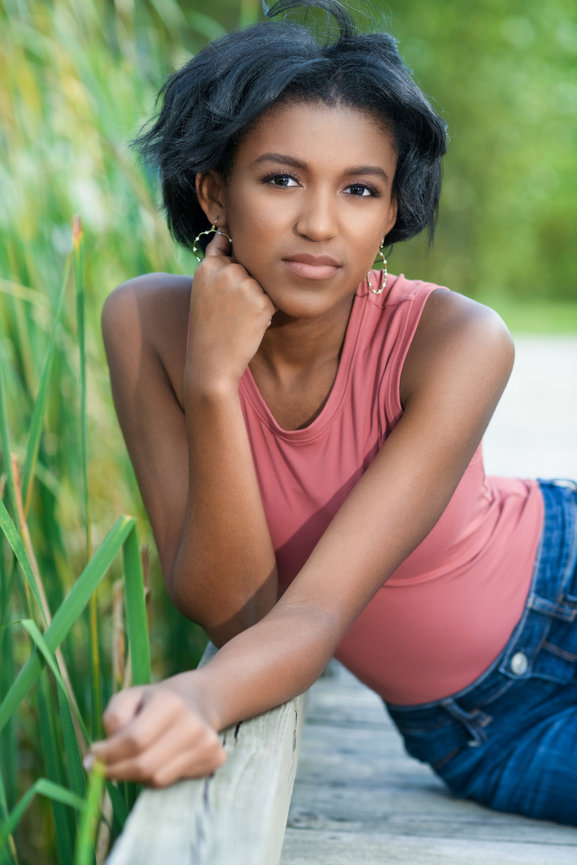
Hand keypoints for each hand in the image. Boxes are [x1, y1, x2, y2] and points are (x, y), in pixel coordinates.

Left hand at [87, 675, 225, 787]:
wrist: (198, 699)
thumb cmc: (154, 701)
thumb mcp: (129, 697)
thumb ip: (113, 718)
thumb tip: (103, 753)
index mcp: (170, 702)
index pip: (134, 740)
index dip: (108, 754)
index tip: (92, 756)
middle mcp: (193, 724)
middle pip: (144, 765)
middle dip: (115, 771)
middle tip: (98, 769)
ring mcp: (207, 743)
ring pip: (156, 779)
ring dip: (134, 775)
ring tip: (132, 758)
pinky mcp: (215, 758)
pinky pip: (171, 781)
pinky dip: (155, 776)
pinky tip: (157, 759)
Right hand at [186, 230, 275, 392]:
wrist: (211, 362)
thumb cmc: (208, 326)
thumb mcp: (203, 290)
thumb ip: (216, 263)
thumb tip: (227, 235)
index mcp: (208, 266)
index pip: (226, 246)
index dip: (230, 264)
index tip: (224, 286)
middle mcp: (226, 271)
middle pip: (249, 267)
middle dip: (245, 285)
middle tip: (229, 311)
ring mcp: (245, 285)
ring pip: (261, 283)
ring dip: (256, 299)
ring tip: (238, 319)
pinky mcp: (262, 302)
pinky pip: (272, 300)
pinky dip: (265, 313)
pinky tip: (248, 326)